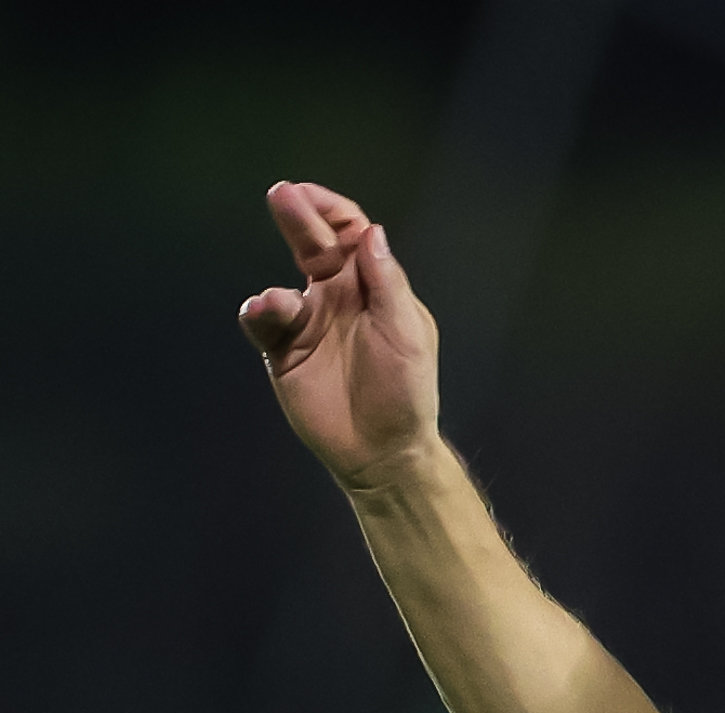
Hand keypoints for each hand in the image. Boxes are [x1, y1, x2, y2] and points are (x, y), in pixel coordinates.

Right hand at [241, 182, 440, 491]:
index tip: (309, 194)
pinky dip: (260, 312)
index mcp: (372, 289)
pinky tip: (266, 314)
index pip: (349, 234)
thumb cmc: (406, 392)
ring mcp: (308, 323)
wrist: (384, 449)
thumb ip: (387, 283)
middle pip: (311, 245)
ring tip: (281, 306)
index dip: (330, 210)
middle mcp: (338, 298)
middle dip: (297, 218)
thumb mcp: (407, 334)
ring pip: (281, 286)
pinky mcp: (284, 350)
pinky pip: (263, 321)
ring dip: (278, 288)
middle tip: (281, 196)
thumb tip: (372, 232)